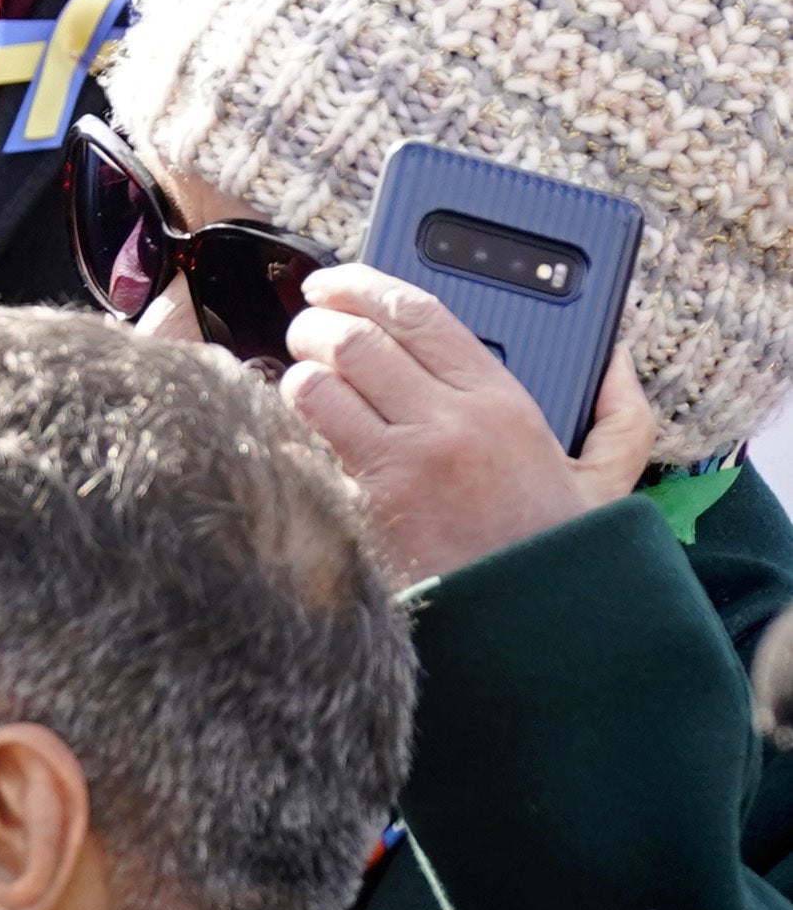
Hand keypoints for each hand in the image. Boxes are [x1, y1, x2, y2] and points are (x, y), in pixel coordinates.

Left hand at [278, 262, 657, 585]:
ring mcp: (405, 463)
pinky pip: (306, 444)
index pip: (420, 313)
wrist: (535, 627)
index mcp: (502, 402)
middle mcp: (451, 422)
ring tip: (298, 380)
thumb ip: (620, 413)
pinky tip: (291, 433)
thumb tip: (613, 356)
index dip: (362, 284)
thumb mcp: (608, 477)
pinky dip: (289, 430)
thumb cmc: (558, 549)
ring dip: (297, 374)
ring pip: (320, 385)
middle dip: (316, 325)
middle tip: (306, 333)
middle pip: (357, 339)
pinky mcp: (366, 505)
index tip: (333, 282)